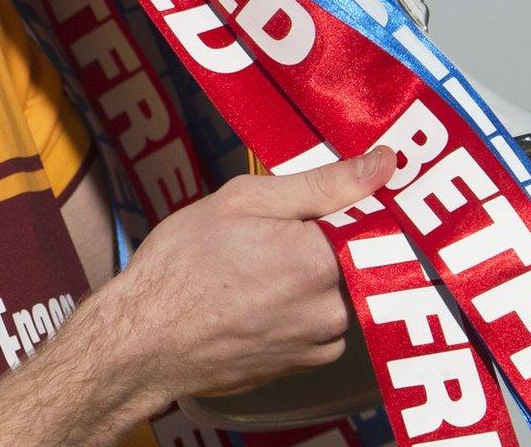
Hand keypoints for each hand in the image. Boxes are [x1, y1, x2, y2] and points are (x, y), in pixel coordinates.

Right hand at [88, 148, 392, 404]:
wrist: (144, 341)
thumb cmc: (182, 263)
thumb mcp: (244, 200)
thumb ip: (323, 183)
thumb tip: (386, 163)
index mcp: (322, 258)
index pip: (369, 219)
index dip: (340, 207)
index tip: (309, 207)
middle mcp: (334, 307)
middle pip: (351, 256)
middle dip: (318, 243)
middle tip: (264, 240)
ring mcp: (320, 342)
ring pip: (336, 291)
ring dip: (307, 279)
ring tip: (252, 274)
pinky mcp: (304, 366)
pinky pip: (321, 327)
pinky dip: (297, 311)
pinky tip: (254, 303)